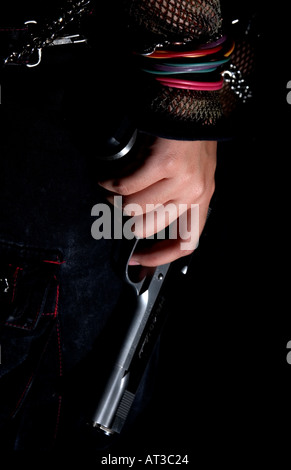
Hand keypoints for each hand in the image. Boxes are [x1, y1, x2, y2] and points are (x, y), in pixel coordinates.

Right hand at [98, 135, 216, 266]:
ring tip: (108, 186)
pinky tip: (105, 176)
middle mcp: (194, 192)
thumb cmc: (188, 137)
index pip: (187, 242)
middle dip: (125, 219)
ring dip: (113, 198)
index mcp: (202, 198)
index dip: (160, 256)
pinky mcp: (163, 163)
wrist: (190, 101)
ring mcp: (181, 179)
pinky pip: (125, 185)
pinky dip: (109, 182)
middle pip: (149, 227)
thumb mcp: (193, 172)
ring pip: (134, 207)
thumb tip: (145, 220)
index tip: (138, 259)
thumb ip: (177, 197)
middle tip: (115, 205)